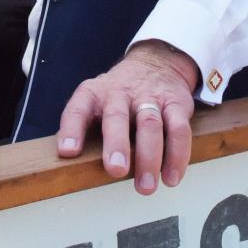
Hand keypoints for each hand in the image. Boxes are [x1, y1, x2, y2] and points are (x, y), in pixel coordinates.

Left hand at [54, 40, 196, 195]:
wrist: (158, 62)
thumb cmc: (120, 94)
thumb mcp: (96, 100)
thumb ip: (86, 128)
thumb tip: (73, 167)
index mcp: (94, 94)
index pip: (78, 109)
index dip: (72, 130)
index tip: (68, 152)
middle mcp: (120, 94)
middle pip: (117, 117)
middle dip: (116, 145)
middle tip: (116, 170)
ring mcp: (149, 98)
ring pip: (150, 125)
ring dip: (148, 157)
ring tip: (145, 185)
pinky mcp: (176, 104)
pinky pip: (178, 130)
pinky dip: (177, 156)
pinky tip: (171, 176)